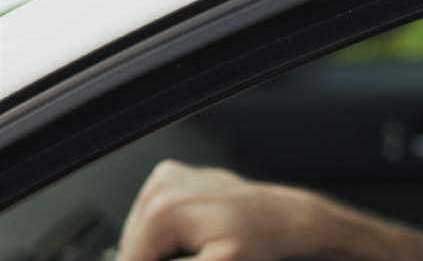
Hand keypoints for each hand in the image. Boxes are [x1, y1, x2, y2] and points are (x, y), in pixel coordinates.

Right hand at [117, 160, 336, 260]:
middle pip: (133, 244)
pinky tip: (195, 231)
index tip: (188, 260)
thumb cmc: (259, 239)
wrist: (283, 218)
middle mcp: (161, 187)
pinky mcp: (173, 177)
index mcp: (162, 210)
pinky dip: (168, 229)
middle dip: (158, 257)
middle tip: (197, 254)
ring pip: (141, 231)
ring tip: (198, 245)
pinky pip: (154, 214)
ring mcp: (166, 178)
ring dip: (162, 245)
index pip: (130, 258)